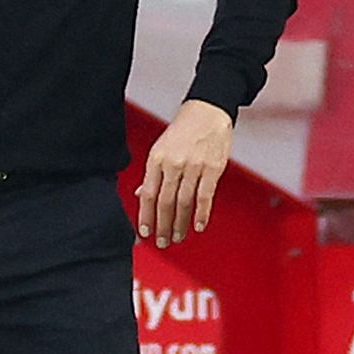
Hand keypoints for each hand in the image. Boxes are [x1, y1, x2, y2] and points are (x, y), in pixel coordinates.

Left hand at [136, 99, 233, 247]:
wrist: (207, 112)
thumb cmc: (182, 131)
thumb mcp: (160, 149)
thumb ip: (152, 174)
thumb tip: (140, 194)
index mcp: (156, 159)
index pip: (147, 194)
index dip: (145, 216)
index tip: (144, 232)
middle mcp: (173, 164)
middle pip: (165, 202)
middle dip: (163, 226)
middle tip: (162, 242)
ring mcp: (193, 166)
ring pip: (184, 202)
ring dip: (180, 224)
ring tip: (178, 237)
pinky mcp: (213, 168)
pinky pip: (205, 195)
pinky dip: (201, 213)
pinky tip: (198, 226)